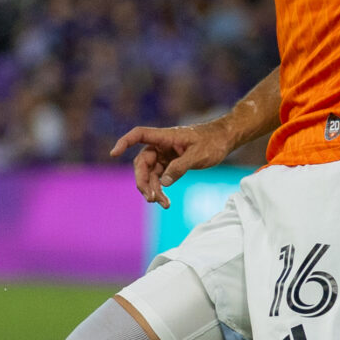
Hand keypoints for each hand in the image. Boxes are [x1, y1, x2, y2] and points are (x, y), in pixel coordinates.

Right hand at [111, 120, 232, 207]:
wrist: (225, 139)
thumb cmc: (213, 142)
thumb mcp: (198, 155)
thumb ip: (180, 168)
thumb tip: (163, 183)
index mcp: (166, 136)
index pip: (139, 135)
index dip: (124, 142)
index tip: (114, 154)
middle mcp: (162, 145)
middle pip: (142, 162)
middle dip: (143, 181)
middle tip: (151, 198)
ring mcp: (165, 155)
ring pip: (150, 173)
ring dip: (153, 189)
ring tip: (163, 204)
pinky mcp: (171, 163)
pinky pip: (160, 178)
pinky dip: (161, 189)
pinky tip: (166, 202)